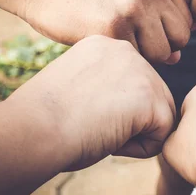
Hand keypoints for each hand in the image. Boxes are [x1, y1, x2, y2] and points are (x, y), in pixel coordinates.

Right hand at [5, 35, 175, 170]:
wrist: (33, 130)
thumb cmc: (43, 118)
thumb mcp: (78, 87)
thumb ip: (107, 84)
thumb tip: (131, 102)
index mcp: (105, 44)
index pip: (133, 82)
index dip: (113, 109)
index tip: (82, 113)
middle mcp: (126, 50)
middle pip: (154, 96)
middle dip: (130, 121)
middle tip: (92, 125)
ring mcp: (142, 71)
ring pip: (160, 115)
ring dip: (135, 135)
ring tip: (100, 131)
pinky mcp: (150, 97)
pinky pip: (162, 135)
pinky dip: (139, 150)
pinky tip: (110, 140)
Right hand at [22, 0, 191, 64]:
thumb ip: (157, 20)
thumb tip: (177, 57)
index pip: (187, 19)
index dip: (169, 34)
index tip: (145, 34)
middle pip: (182, 36)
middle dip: (164, 48)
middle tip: (136, 44)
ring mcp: (134, 6)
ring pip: (164, 52)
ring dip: (144, 58)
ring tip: (120, 44)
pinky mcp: (115, 26)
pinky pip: (137, 58)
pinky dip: (122, 59)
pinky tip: (104, 44)